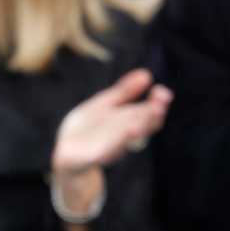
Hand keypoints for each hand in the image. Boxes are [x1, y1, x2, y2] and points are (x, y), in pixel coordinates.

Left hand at [51, 68, 172, 175]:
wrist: (66, 153)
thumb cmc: (89, 129)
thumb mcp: (106, 105)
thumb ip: (124, 92)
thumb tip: (146, 74)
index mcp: (128, 122)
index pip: (149, 114)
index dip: (157, 103)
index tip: (162, 92)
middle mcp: (122, 136)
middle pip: (142, 125)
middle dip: (150, 116)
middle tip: (159, 105)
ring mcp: (109, 147)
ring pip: (126, 137)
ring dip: (136, 129)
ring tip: (144, 118)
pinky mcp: (93, 156)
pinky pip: (105, 150)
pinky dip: (116, 143)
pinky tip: (124, 133)